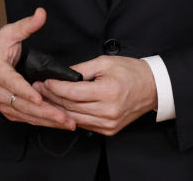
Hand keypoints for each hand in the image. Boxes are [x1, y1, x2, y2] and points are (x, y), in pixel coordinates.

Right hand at [0, 7, 74, 129]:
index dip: (26, 92)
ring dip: (46, 120)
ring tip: (67, 123)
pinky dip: (41, 122)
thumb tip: (41, 13)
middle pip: (23, 105)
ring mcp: (2, 103)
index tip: (39, 97)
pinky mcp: (8, 110)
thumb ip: (26, 25)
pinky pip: (25, 118)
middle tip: (65, 117)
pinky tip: (57, 123)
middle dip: (45, 112)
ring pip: (25, 115)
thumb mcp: (9, 33)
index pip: (13, 84)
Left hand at [37, 56, 157, 135]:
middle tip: (39, 89)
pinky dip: (72, 116)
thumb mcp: (106, 62)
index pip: (72, 93)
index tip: (44, 81)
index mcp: (108, 92)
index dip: (55, 87)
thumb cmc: (132, 72)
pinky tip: (64, 108)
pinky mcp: (109, 130)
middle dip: (52, 97)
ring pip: (74, 119)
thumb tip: (61, 74)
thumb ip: (82, 68)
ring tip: (47, 99)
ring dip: (58, 109)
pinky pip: (84, 124)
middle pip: (70, 107)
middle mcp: (108, 111)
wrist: (153, 87)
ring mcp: (108, 123)